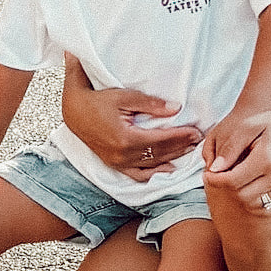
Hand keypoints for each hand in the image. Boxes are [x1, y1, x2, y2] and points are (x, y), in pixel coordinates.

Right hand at [62, 59, 201, 181]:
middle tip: (199, 140)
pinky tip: (168, 169)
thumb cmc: (96, 100)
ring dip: (173, 158)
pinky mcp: (115, 165)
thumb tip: (175, 109)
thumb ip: (150, 104)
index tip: (197, 132)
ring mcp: (119, 163)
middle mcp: (124, 155)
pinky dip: (154, 173)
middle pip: (161, 153)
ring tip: (189, 151)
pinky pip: (138, 174)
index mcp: (126, 139)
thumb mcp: (123, 96)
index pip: (162, 140)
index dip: (181, 136)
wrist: (72, 112)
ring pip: (152, 165)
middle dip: (182, 146)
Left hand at [202, 103, 270, 209]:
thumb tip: (215, 168)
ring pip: (253, 204)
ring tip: (232, 180)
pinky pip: (266, 206)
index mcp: (268, 157)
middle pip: (242, 196)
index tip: (208, 174)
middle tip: (218, 177)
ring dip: (238, 195)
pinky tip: (248, 186)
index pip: (233, 181)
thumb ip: (231, 146)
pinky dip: (253, 200)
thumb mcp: (251, 125)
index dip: (215, 180)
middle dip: (225, 188)